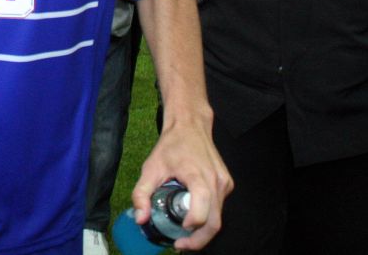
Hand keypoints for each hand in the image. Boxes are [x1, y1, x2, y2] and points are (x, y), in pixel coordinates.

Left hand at [132, 121, 232, 249]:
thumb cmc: (171, 145)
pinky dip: (207, 215)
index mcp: (199, 178)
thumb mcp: (150, 167)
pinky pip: (219, 207)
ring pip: (218, 217)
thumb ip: (142, 193)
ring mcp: (224, 183)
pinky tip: (192, 215)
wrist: (190, 125)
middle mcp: (217, 182)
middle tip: (181, 245)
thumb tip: (140, 218)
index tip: (178, 234)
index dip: (191, 227)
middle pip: (214, 223)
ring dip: (203, 229)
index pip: (202, 213)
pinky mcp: (227, 183)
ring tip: (184, 233)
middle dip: (199, 239)